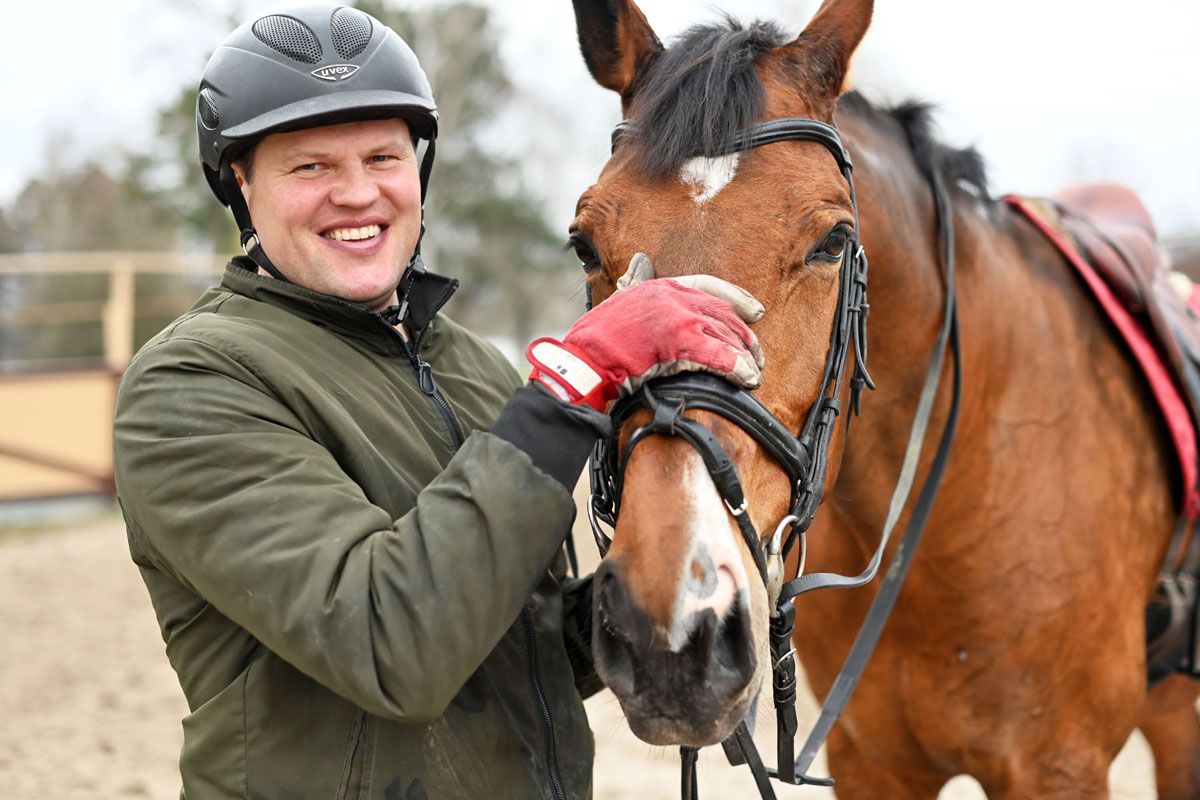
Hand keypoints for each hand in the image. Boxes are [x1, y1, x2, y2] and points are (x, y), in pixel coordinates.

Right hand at [526, 255, 763, 409]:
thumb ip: (635, 281)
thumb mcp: (619, 300)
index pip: (709, 285)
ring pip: (726, 336)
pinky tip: (745, 379)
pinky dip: (737, 369)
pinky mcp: (681, 344)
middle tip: (758, 355)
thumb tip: (642, 260)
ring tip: (754, 373)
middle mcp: (675, 298)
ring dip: (745, 357)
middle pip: (723, 314)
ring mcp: (679, 319)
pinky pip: (721, 357)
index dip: (737, 299)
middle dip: (745, 336)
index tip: (756, 312)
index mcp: (662, 286)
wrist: (585, 362)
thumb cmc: (598, 338)